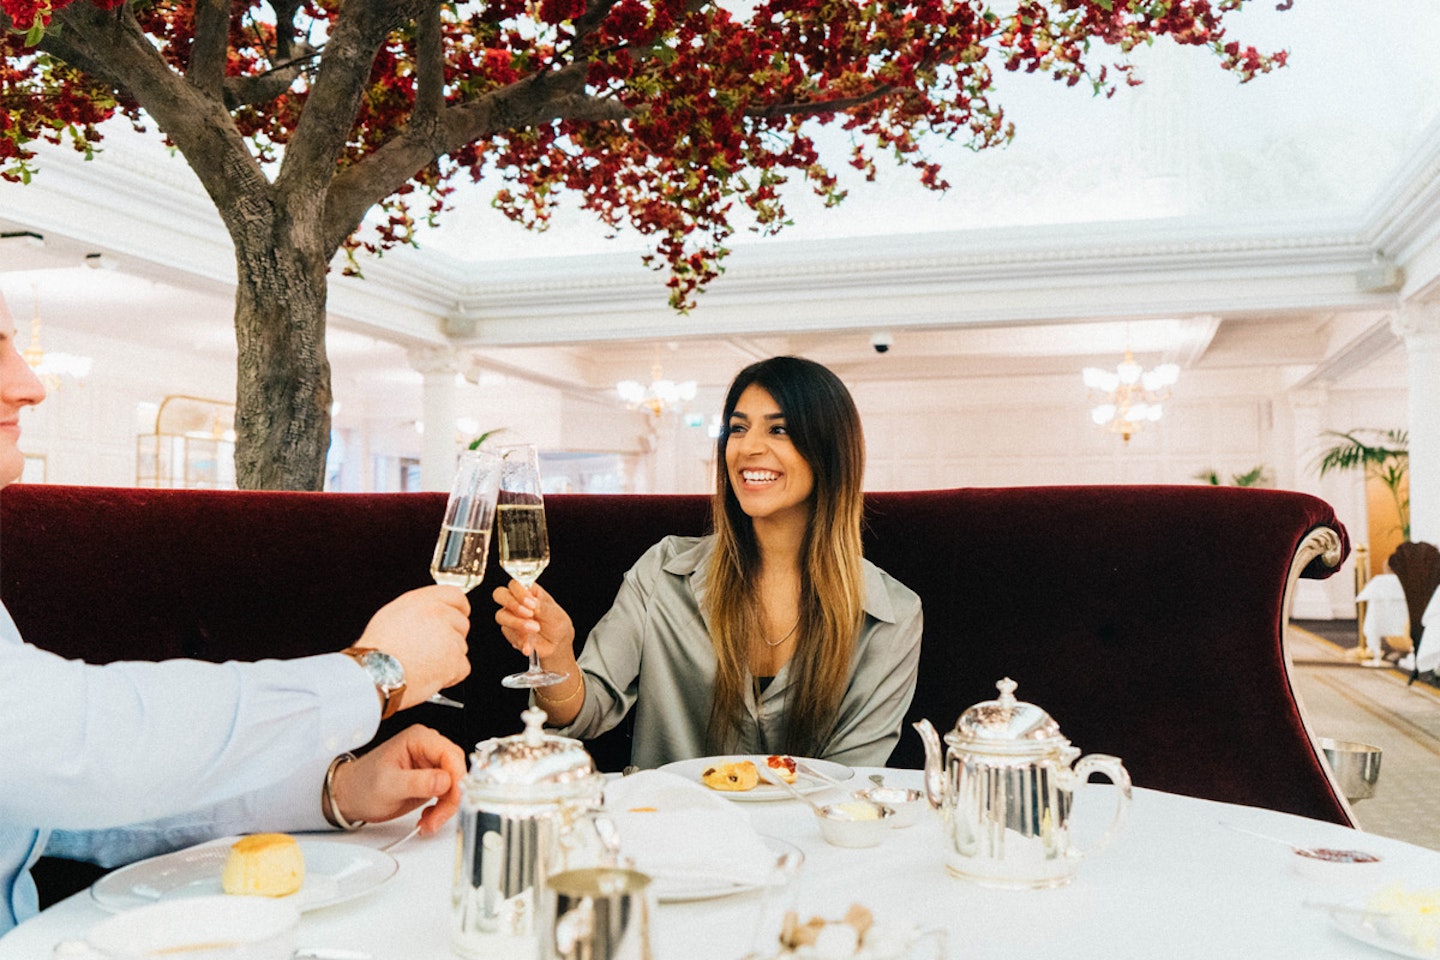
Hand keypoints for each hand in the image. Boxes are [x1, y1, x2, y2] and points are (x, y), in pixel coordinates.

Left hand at [328, 725, 465, 835]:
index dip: (456, 777)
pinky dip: (442, 809)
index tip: (454, 797)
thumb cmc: (361, 785)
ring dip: (446, 807)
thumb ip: (418, 782)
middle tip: (439, 816)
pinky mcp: (430, 780)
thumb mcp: (388, 785)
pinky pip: (447, 794)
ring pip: (454, 784)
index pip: (450, 754)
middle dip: (451, 797)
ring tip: (429, 821)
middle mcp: (426, 748)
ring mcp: (429, 764)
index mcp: (418, 739)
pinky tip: (428, 817)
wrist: (349, 798)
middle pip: (456, 770)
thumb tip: (445, 780)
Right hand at [356, 585, 470, 710]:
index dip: (459, 608)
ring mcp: (449, 637)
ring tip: (423, 664)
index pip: (456, 595)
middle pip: (462, 623)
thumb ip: (417, 610)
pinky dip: (451, 676)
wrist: (374, 675)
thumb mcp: (391, 615)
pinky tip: (430, 675)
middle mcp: (438, 614)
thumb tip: (429, 614)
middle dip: (452, 637)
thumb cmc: (376, 651)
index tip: (460, 615)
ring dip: (449, 658)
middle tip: (432, 649)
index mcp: (422, 601)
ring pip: (461, 647)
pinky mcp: (454, 659)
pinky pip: (462, 668)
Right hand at [492, 580, 574, 660]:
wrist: (557, 644)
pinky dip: (520, 640)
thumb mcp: (554, 613)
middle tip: (529, 614)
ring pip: (501, 615)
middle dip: (512, 604)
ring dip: (518, 624)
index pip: (515, 584)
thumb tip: (532, 601)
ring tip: (535, 630)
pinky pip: (509, 634)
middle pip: (500, 594)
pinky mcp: (509, 631)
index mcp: (529, 591)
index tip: (532, 604)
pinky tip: (529, 645)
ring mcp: (510, 616)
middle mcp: (516, 601)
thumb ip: (541, 606)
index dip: (520, 593)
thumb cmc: (556, 623)